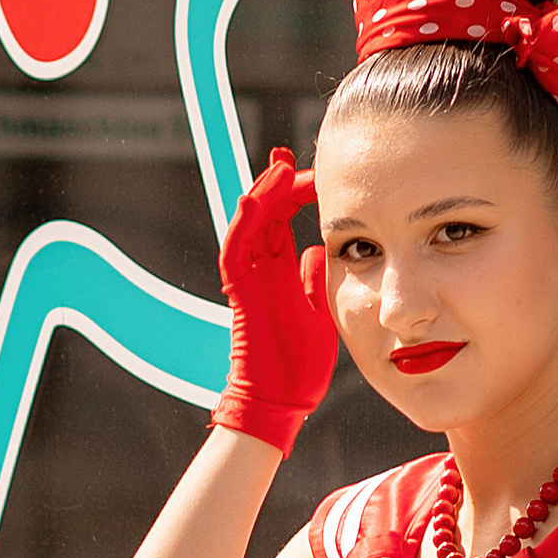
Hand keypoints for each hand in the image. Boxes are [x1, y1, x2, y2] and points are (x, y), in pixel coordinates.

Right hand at [213, 148, 334, 448]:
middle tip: (291, 155)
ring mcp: (249, 281)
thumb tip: (323, 248)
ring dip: (263, 194)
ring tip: (280, 167)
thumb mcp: (320, 311)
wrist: (281, 402)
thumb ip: (317, 279)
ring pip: (247, 225)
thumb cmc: (300, 366)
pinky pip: (235, 251)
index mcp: (280, 273)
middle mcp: (261, 271)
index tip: (317, 175)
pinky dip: (243, 224)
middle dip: (277, 182)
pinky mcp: (240, 294)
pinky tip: (256, 198)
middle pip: (264, 213)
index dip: (296, 194)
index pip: (283, 220)